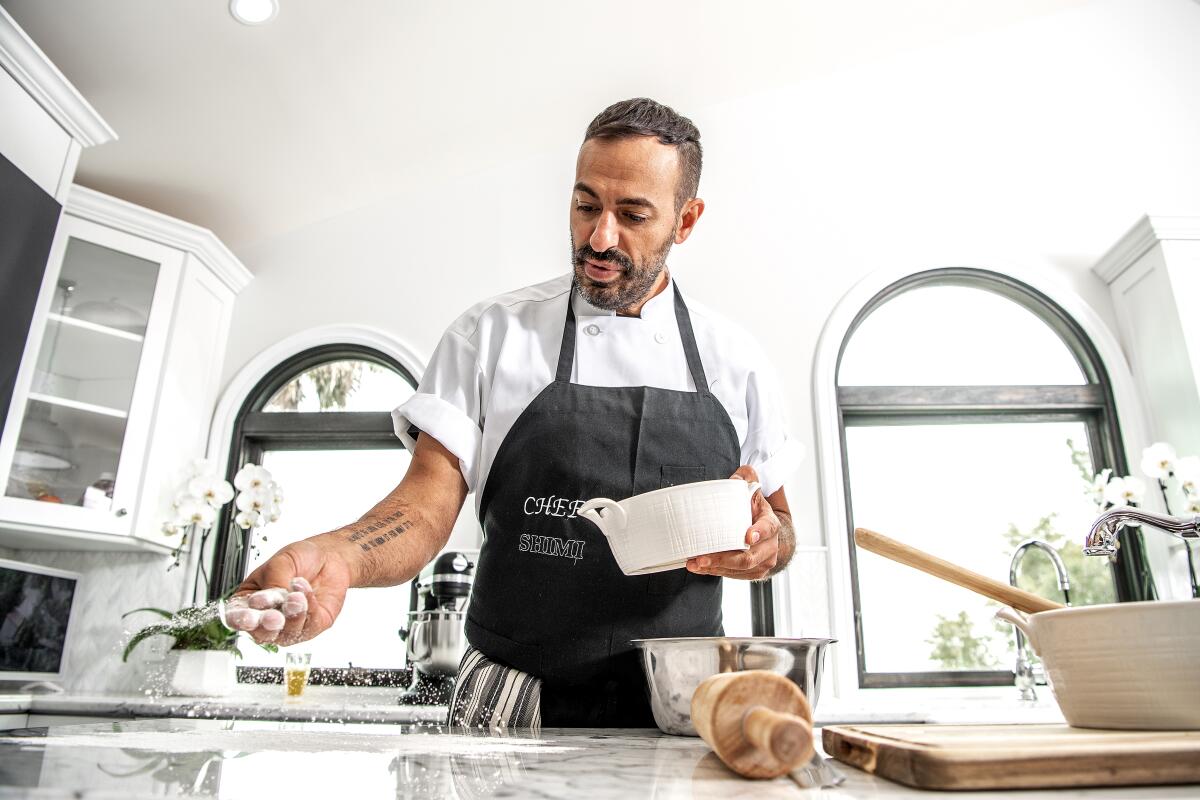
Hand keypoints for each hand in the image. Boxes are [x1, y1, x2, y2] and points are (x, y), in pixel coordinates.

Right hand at [225, 537, 351, 645]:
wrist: (330, 557)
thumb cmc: (300, 559)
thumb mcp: (281, 562)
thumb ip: (274, 582)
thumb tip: (271, 599)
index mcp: (249, 600)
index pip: (236, 617)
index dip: (240, 620)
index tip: (249, 617)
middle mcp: (266, 618)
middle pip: (261, 634)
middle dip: (268, 624)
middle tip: (275, 616)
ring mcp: (288, 626)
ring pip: (286, 634)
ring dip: (292, 615)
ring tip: (297, 595)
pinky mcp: (310, 628)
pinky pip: (308, 627)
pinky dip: (309, 609)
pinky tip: (306, 592)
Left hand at [685, 465, 780, 580]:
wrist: (768, 534)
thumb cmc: (755, 511)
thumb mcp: (753, 491)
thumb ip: (746, 479)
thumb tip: (736, 478)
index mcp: (771, 524)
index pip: (767, 528)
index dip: (758, 533)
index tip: (747, 537)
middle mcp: (770, 547)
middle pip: (748, 558)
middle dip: (723, 559)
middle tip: (701, 558)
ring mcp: (762, 562)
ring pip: (738, 569)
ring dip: (714, 568)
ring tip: (694, 563)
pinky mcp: (753, 573)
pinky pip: (732, 575)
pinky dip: (715, 572)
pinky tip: (699, 567)